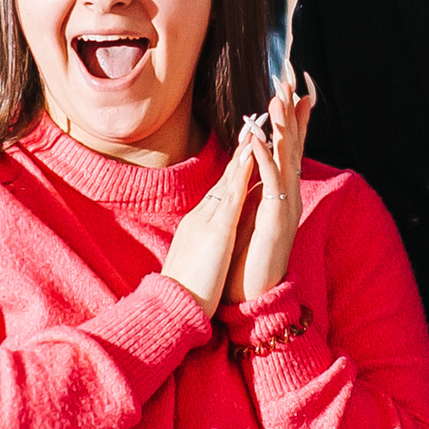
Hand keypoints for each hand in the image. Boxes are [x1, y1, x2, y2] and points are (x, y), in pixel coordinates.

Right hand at [161, 136, 257, 317]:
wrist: (170, 308)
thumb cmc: (184, 291)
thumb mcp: (199, 259)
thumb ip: (205, 244)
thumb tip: (215, 238)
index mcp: (202, 224)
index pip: (224, 190)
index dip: (237, 167)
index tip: (250, 145)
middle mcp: (203, 216)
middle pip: (226, 177)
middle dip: (242, 149)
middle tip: (256, 120)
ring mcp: (207, 221)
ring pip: (229, 180)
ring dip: (244, 151)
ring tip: (258, 126)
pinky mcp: (215, 232)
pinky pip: (231, 197)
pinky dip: (241, 174)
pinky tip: (252, 156)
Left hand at [225, 69, 314, 305]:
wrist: (253, 293)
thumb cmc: (250, 255)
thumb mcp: (255, 214)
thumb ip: (258, 188)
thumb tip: (256, 165)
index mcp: (283, 190)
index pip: (291, 145)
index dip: (294, 116)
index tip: (295, 87)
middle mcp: (290, 194)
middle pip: (294, 145)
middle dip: (291, 112)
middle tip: (290, 80)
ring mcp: (286, 206)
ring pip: (286, 159)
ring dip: (281, 128)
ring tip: (276, 99)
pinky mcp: (276, 220)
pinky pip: (271, 183)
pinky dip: (265, 158)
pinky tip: (258, 139)